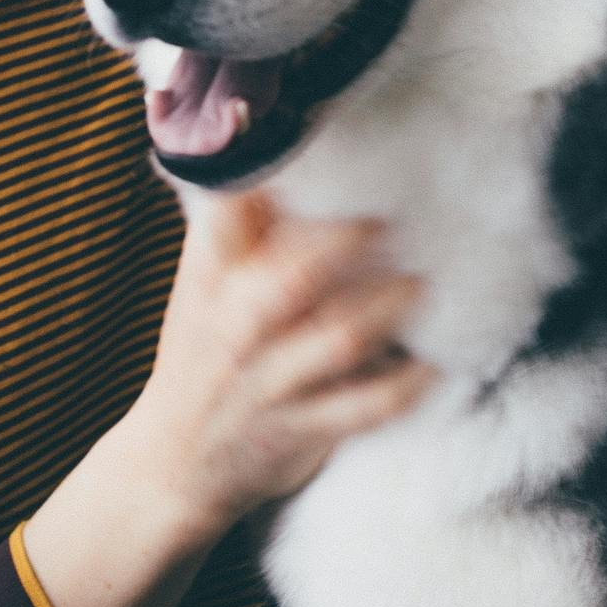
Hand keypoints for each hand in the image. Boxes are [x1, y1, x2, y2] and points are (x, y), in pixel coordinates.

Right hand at [127, 190, 433, 546]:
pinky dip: (403, 386)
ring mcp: (269, 383)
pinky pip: (363, 407)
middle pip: (291, 279)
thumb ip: (237, 230)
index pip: (224, 217)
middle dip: (345, 245)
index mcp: (209, 281)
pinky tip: (433, 365)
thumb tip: (283, 156)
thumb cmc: (200, 356)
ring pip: (337, 340)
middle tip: (389, 221)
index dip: (261, 175)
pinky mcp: (302, 430)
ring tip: (421, 285)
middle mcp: (236, 329)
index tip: (305, 141)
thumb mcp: (200, 288)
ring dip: (387, 307)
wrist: (174, 465)